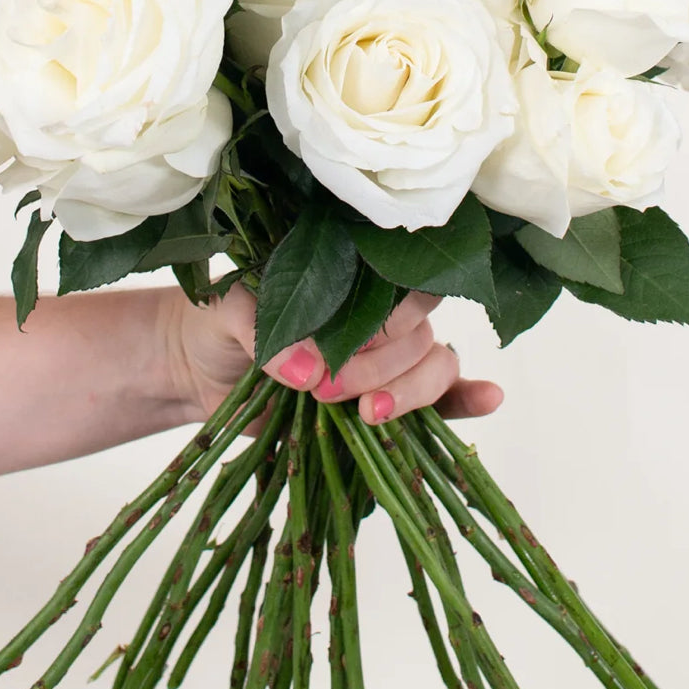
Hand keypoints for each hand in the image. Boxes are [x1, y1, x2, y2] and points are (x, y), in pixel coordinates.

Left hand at [159, 284, 504, 425]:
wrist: (200, 368)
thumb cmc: (219, 324)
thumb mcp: (227, 312)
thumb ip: (265, 332)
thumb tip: (308, 372)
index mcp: (350, 273)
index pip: (403, 279)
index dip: (386, 318)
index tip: (342, 348)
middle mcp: (380, 311)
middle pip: (421, 331)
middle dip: (381, 367)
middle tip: (327, 388)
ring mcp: (388, 357)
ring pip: (435, 365)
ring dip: (410, 394)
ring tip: (367, 416)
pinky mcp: (388, 401)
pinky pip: (443, 397)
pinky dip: (466, 401)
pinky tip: (488, 400)